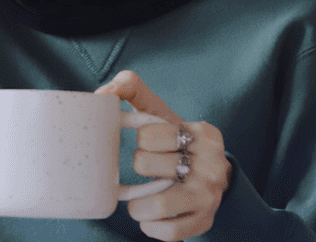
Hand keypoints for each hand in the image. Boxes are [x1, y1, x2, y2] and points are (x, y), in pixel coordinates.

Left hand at [94, 70, 231, 240]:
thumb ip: (131, 89)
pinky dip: (151, 227)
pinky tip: (150, 217)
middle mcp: (213, 164)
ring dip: (138, 205)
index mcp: (203, 132)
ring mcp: (210, 196)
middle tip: (150, 167)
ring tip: (140, 198)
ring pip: (157, 204)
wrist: (207, 174)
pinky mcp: (204, 221)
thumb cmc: (172, 140)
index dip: (142, 139)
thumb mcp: (159, 111)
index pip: (148, 134)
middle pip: (145, 165)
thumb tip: (102, 94)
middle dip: (140, 166)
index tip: (150, 141)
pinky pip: (169, 232)